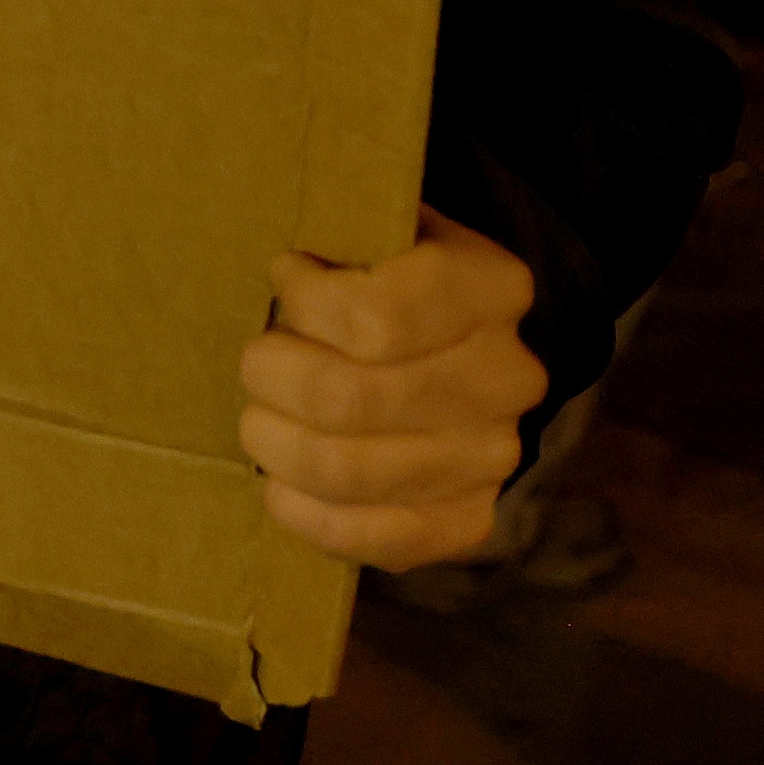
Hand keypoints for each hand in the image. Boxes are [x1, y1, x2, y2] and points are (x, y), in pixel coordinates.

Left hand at [237, 205, 546, 567]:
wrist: (459, 340)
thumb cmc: (388, 271)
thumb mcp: (377, 226)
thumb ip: (339, 234)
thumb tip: (282, 267)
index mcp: (492, 288)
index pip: (374, 316)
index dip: (304, 300)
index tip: (285, 278)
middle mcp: (507, 377)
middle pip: (345, 398)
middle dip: (270, 375)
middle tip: (256, 358)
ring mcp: (493, 456)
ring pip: (343, 470)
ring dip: (273, 441)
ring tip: (260, 416)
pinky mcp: (469, 519)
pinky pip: (369, 538)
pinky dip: (302, 512)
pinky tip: (279, 482)